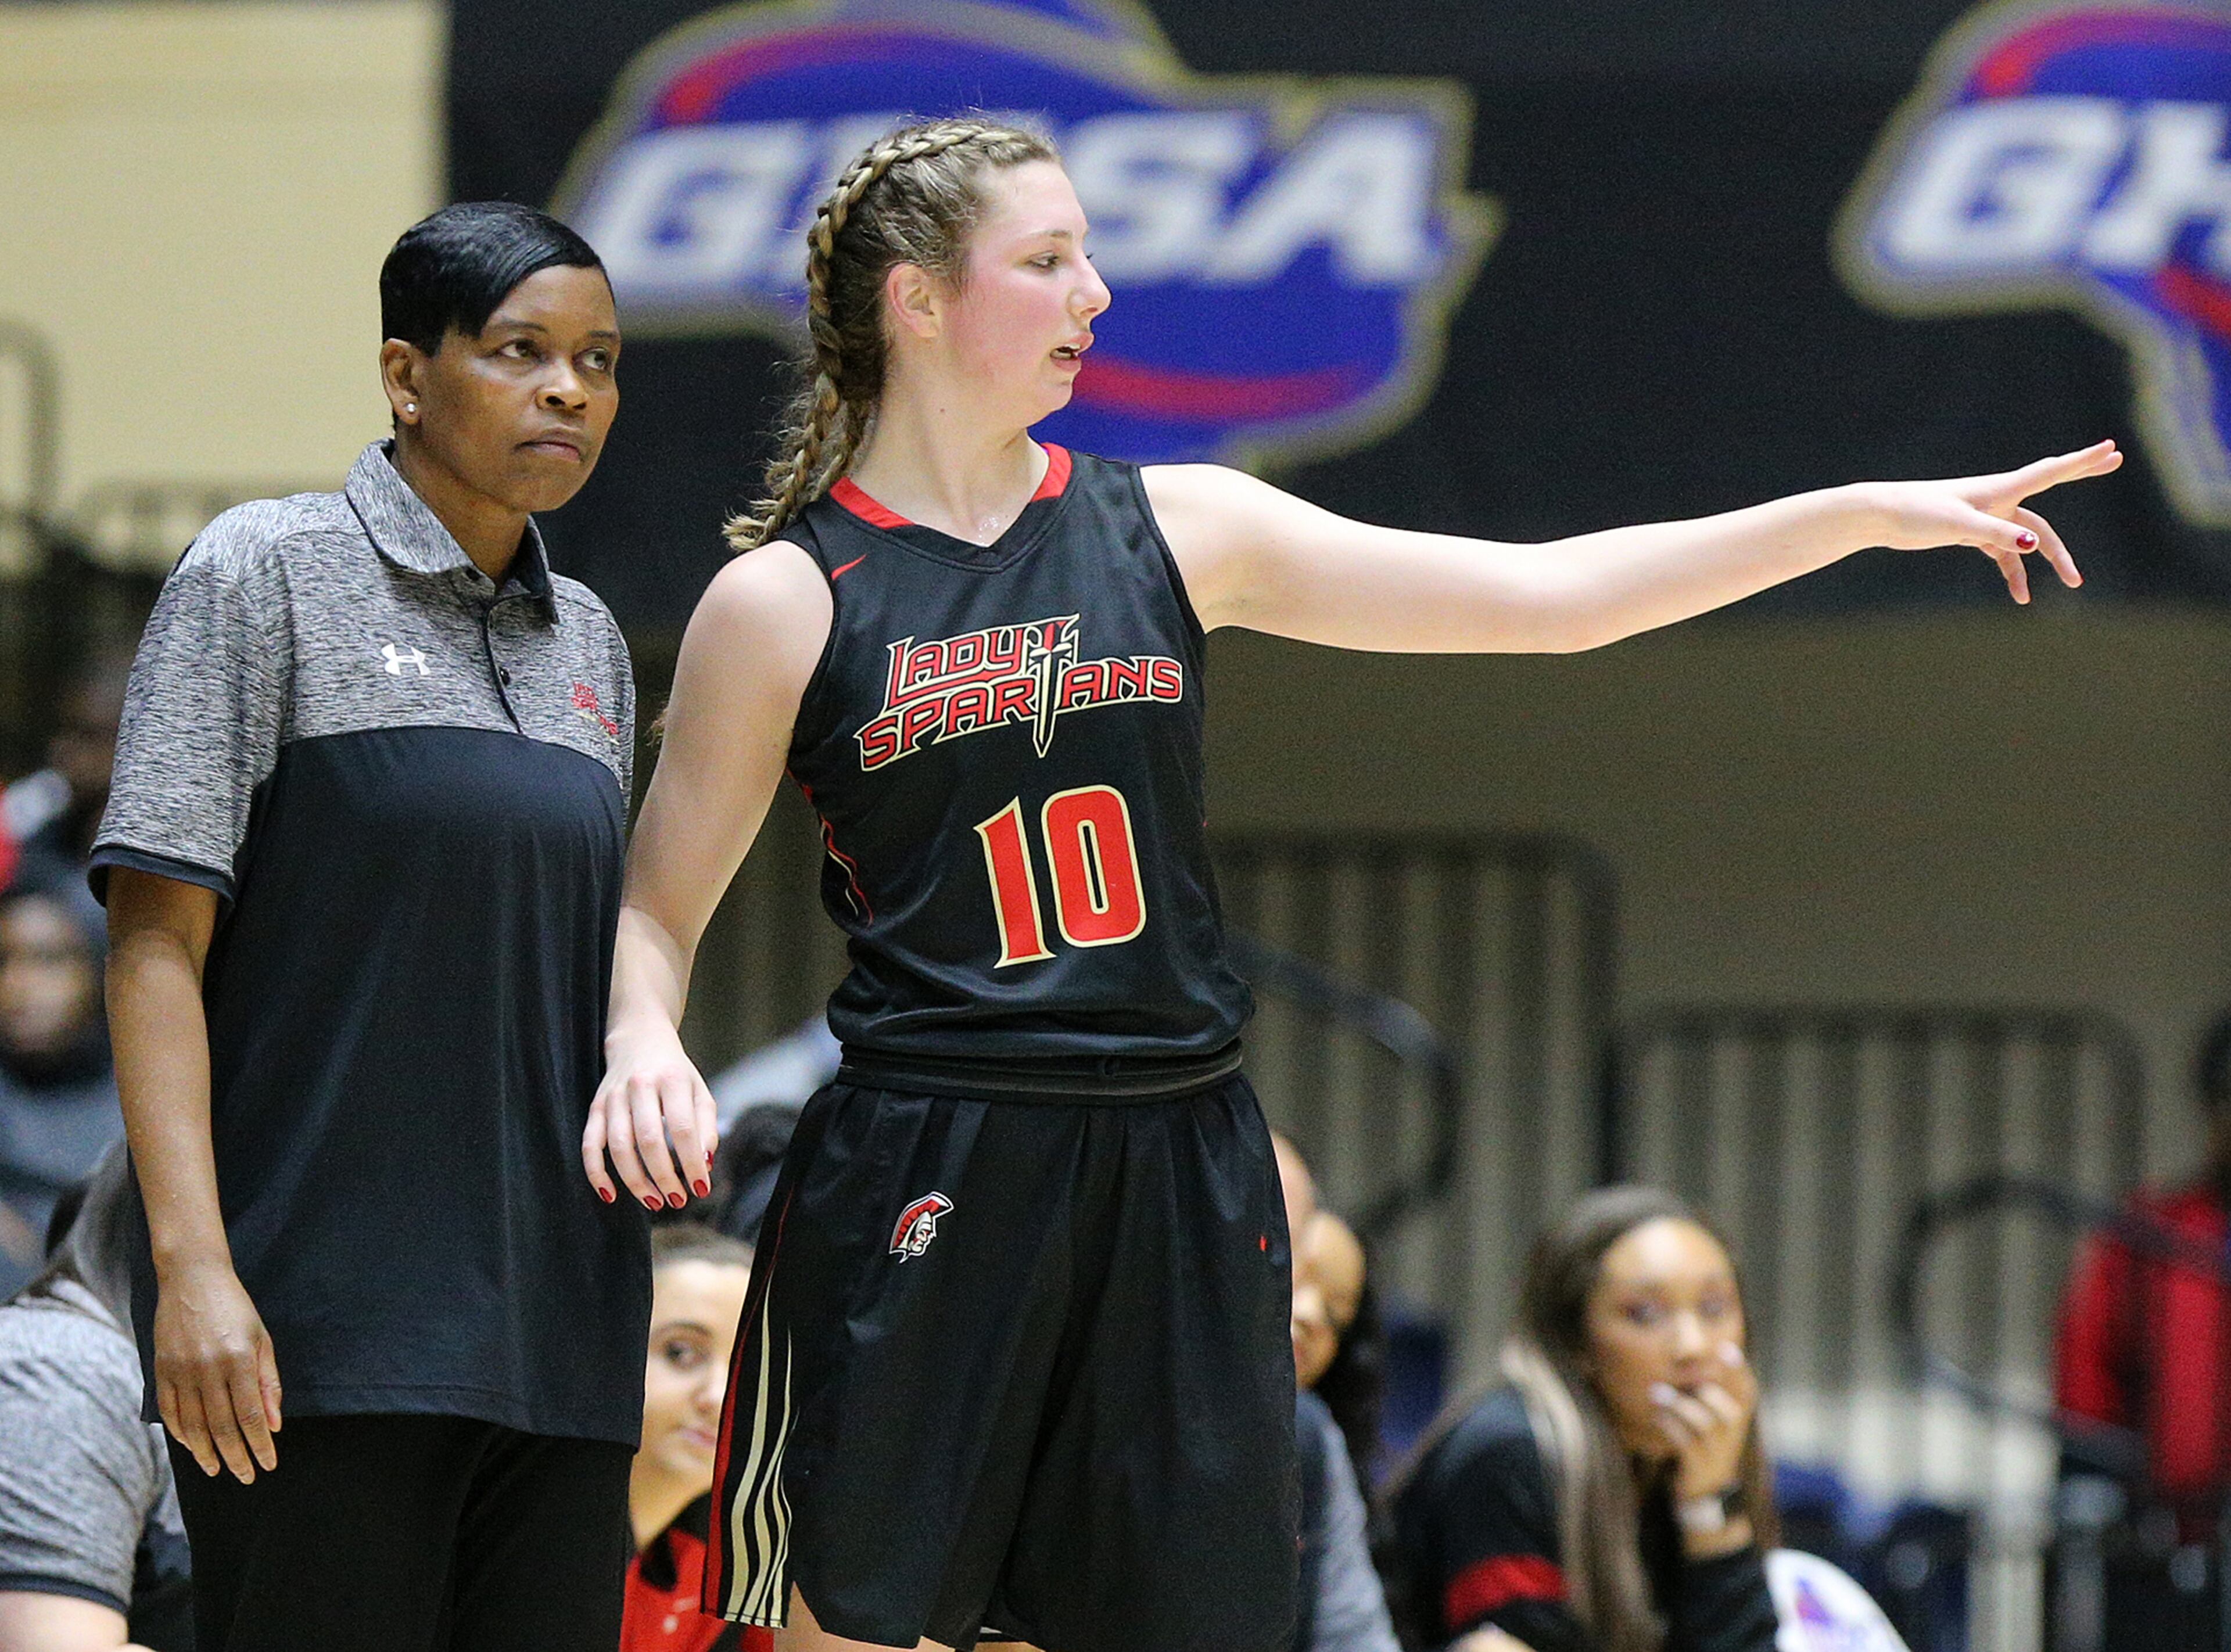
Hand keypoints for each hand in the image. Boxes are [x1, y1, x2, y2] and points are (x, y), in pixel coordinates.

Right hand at [153, 1257, 279, 1482]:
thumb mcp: (261, 1340)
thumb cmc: (235, 1308)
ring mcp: (180, 1371)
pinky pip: (169, 1412)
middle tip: (246, 1477)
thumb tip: (273, 1425)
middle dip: (236, 1457)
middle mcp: (207, 1369)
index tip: (268, 1464)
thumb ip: (268, 1383)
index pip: (250, 1416)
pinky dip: (180, 1434)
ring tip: (218, 1469)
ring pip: (193, 1425)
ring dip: (206, 1453)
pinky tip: (193, 1446)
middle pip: (222, 1427)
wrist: (192, 1279)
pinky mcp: (161, 1370)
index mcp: (237, 1361)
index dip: (259, 1445)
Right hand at [583, 1021, 717, 1210]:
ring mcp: (613, 1097)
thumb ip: (706, 1126)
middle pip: (649, 1140)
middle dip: (664, 1177)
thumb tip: (704, 1164)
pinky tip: (610, 1195)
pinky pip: (589, 1144)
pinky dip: (596, 1173)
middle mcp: (640, 1086)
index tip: (701, 1187)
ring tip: (655, 1201)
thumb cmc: (674, 1073)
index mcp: (671, 1080)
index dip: (691, 1163)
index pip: (683, 1129)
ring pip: (618, 1146)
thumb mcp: (699, 1090)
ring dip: (636, 1181)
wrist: (638, 1038)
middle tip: (677, 1199)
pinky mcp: (595, 1107)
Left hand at [1651, 1340, 1758, 1502]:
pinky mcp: (1698, 1469)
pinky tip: (1657, 1416)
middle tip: (1686, 1374)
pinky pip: (1687, 1446)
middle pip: (1732, 1411)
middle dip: (1709, 1389)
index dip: (1739, 1371)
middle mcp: (1732, 1437)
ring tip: (1657, 1393)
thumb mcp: (1712, 1419)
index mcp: (1737, 1420)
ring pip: (1706, 1426)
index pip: (1747, 1393)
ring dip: (1680, 1406)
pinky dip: (1671, 1428)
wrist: (1704, 1492)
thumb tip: (1695, 1353)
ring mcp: (1716, 1455)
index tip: (1725, 1348)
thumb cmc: (1704, 1443)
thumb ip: (1710, 1391)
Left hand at [1859, 438, 2122, 602]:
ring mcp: (1988, 515)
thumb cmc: (1917, 512)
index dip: (2082, 460)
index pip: (2051, 472)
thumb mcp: (1959, 524)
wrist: (1882, 516)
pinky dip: (2014, 573)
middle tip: (2116, 461)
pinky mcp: (1973, 532)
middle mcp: (1999, 498)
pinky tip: (2021, 596)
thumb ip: (1997, 533)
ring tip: (2073, 584)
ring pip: (2029, 536)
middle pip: (2050, 491)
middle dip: (2082, 476)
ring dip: (2050, 558)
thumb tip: (2032, 543)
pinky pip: (2004, 553)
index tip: (2111, 446)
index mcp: (1999, 489)